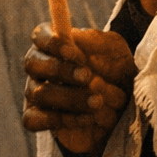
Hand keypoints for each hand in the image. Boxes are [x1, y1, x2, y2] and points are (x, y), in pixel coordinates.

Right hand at [22, 25, 135, 154]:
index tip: (79, 55)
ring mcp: (35, 92)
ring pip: (38, 93)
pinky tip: (87, 118)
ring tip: (98, 102)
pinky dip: (59, 120)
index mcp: (52, 43)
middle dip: (61, 71)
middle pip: (33, 63)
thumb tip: (75, 37)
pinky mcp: (36, 117)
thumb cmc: (114, 68)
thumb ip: (95, 41)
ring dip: (69, 98)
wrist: (124, 103)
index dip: (54, 44)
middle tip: (88, 77)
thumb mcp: (112, 49)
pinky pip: (32, 119)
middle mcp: (38, 66)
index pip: (40, 36)